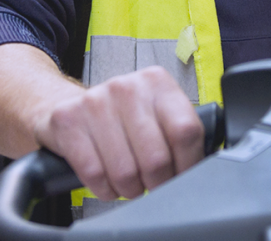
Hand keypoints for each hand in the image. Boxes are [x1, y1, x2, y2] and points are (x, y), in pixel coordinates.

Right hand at [33, 66, 204, 200]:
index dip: (187, 164)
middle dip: (156, 183)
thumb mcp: (154, 112)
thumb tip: (202, 168)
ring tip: (128, 178)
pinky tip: (105, 178)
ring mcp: (95, 101)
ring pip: (126, 172)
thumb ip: (177, 131)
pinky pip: (94, 175)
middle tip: (151, 182)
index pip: (186, 131)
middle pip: (157, 159)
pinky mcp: (68, 120)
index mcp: (156, 82)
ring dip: (129, 188)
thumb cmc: (120, 116)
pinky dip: (103, 188)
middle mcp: (127, 86)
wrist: (67, 103)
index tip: (181, 175)